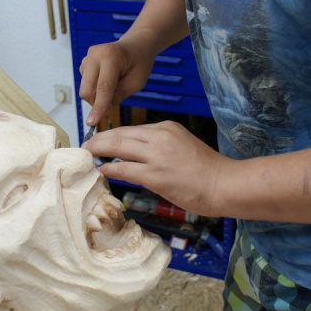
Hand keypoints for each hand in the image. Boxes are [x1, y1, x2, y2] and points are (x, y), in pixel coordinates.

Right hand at [79, 40, 154, 125]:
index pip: (103, 87)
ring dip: (97, 95)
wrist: (136, 45)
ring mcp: (87, 57)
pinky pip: (85, 84)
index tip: (91, 123)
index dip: (98, 107)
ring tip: (114, 85)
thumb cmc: (139, 63)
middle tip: (113, 102)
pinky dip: (95, 88)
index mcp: (111, 56)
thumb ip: (118, 95)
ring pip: (85, 89)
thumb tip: (101, 111)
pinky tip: (107, 80)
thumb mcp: (137, 82)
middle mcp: (95, 54)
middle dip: (97, 102)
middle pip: (87, 90)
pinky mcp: (84, 62)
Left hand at [83, 121, 229, 217]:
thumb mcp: (182, 145)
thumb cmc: (207, 169)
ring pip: (118, 147)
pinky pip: (124, 169)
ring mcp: (156, 156)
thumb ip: (159, 146)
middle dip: (99, 139)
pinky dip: (110, 169)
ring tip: (87, 154)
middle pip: (120, 134)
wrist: (224, 183)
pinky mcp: (155, 175)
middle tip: (86, 144)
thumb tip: (136, 155)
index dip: (112, 135)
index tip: (101, 140)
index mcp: (166, 127)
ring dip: (99, 151)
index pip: (132, 129)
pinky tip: (101, 170)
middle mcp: (159, 136)